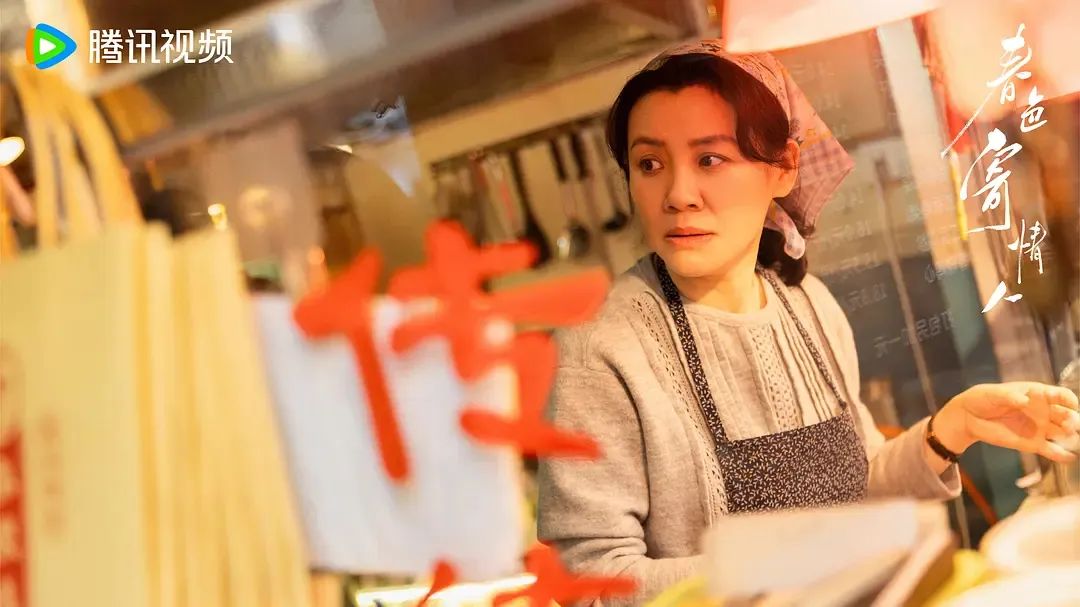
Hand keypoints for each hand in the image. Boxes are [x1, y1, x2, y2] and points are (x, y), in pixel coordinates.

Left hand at [934, 382, 1079, 462]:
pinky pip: (1052, 451)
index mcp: (1038, 394)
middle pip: (1068, 416)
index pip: (1062, 395)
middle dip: (1074, 421)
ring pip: (1064, 434)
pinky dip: (1063, 456)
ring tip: (1072, 443)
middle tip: (1070, 427)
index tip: (1071, 405)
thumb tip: (1024, 401)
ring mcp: (1040, 428)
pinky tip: (1070, 459)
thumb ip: (1008, 397)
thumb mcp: (993, 394)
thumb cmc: (983, 398)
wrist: (970, 417)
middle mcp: (1044, 411)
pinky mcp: (1033, 444)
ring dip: (1073, 439)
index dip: (1069, 400)